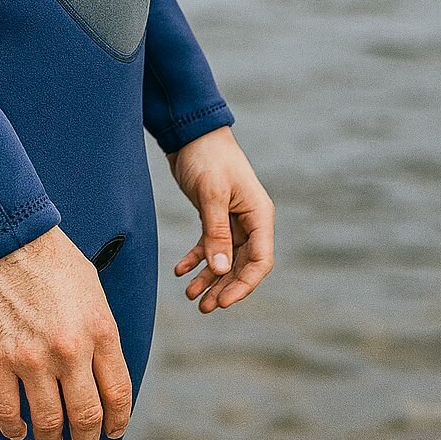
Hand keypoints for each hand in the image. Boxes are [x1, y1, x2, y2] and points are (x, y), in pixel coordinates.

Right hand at [0, 225, 132, 439]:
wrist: (2, 234)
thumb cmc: (48, 256)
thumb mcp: (91, 288)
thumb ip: (99, 330)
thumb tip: (102, 369)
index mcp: (99, 329)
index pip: (118, 394)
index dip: (117, 422)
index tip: (111, 431)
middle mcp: (70, 350)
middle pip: (86, 417)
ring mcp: (31, 358)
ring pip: (49, 423)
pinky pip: (7, 413)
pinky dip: (15, 430)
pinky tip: (19, 430)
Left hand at [166, 126, 273, 311]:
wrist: (191, 132)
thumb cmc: (208, 156)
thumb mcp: (211, 195)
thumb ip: (216, 232)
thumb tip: (220, 270)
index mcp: (259, 215)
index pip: (260, 261)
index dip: (244, 285)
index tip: (223, 301)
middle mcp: (250, 220)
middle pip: (242, 264)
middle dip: (224, 287)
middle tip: (203, 307)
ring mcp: (232, 218)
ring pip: (224, 258)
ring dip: (209, 278)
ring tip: (191, 296)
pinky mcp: (214, 214)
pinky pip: (209, 244)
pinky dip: (196, 259)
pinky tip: (180, 271)